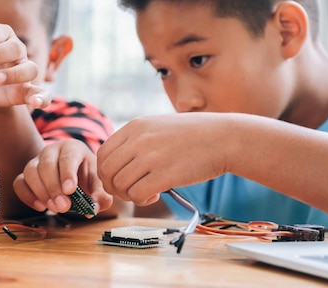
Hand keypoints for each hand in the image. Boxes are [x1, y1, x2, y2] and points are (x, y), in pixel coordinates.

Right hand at [13, 139, 112, 215]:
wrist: (76, 176)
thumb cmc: (87, 177)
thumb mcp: (99, 184)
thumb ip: (101, 197)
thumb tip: (92, 209)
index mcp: (72, 148)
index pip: (67, 157)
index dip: (67, 173)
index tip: (70, 191)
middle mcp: (52, 150)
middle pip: (46, 165)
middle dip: (53, 187)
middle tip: (63, 207)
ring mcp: (36, 161)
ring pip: (30, 171)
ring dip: (41, 192)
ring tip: (53, 208)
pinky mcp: (26, 174)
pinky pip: (19, 183)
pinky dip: (27, 196)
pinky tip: (41, 206)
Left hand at [97, 113, 229, 206]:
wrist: (224, 138)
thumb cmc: (193, 135)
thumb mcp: (158, 126)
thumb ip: (135, 140)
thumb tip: (116, 162)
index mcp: (135, 126)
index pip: (102, 154)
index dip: (106, 172)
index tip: (119, 179)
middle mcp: (139, 140)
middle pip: (106, 171)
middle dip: (113, 187)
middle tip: (130, 191)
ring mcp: (151, 157)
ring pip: (119, 185)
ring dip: (128, 195)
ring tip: (145, 193)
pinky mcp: (165, 175)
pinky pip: (137, 194)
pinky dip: (141, 200)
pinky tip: (155, 195)